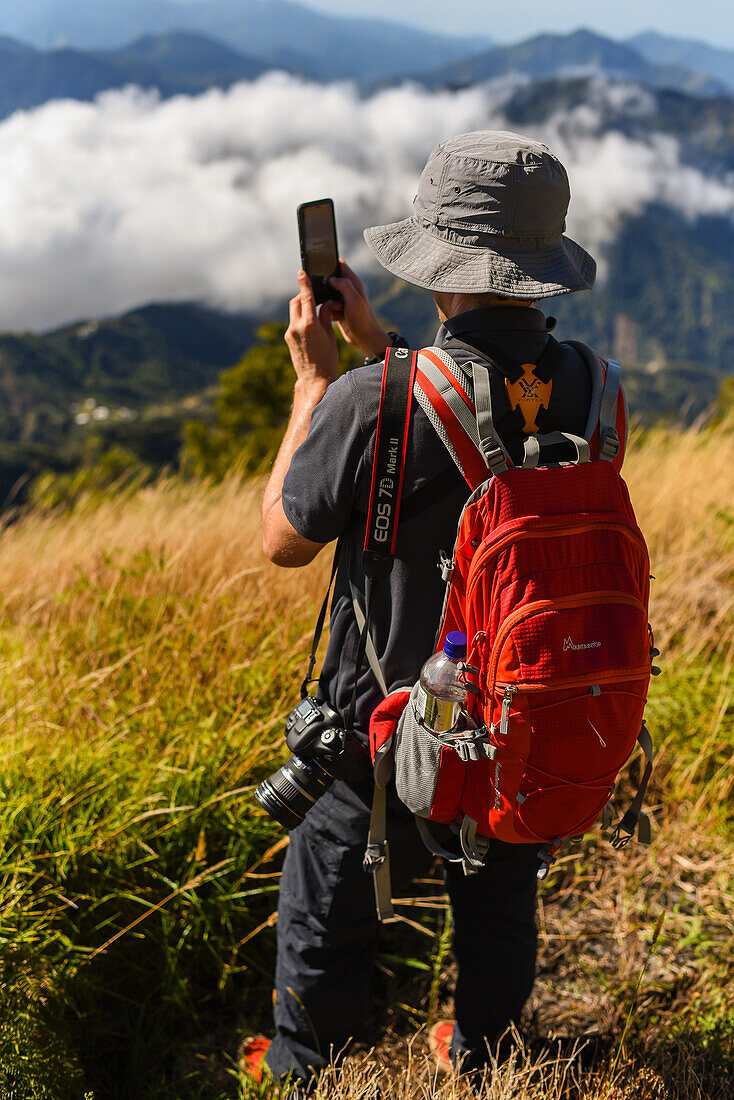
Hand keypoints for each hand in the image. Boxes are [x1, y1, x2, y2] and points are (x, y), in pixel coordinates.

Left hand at [285, 271, 338, 392]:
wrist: (315, 379)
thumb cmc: (327, 358)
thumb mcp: (330, 336)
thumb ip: (325, 317)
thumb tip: (324, 304)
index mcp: (310, 324)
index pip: (306, 298)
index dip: (304, 284)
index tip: (302, 272)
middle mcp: (297, 327)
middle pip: (296, 302)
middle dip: (302, 296)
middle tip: (312, 296)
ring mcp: (290, 333)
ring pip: (293, 312)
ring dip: (301, 308)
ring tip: (313, 312)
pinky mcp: (288, 339)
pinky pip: (294, 323)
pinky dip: (300, 319)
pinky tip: (310, 326)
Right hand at [329, 260, 390, 358]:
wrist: (365, 339)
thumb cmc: (363, 320)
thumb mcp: (354, 300)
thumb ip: (344, 285)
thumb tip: (331, 278)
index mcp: (353, 283)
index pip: (340, 265)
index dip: (330, 265)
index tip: (322, 271)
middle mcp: (348, 290)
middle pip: (330, 282)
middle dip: (326, 289)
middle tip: (333, 299)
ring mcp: (342, 301)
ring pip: (326, 296)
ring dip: (328, 303)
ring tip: (339, 311)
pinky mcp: (338, 311)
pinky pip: (327, 308)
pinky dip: (328, 312)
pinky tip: (336, 318)